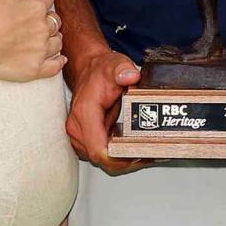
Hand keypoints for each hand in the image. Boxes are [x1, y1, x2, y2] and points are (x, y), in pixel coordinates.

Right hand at [0, 0, 64, 82]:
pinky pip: (54, 66)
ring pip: (57, 42)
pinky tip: (58, 59)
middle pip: (54, 21)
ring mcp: (40, 50)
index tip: (33, 2)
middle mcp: (42, 28)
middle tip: (35, 21)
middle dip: (47, 19)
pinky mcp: (34, 69)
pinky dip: (58, 62)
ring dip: (52, 38)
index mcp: (36, 6)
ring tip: (44, 38)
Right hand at [65, 49, 148, 175]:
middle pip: (103, 160)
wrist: (88, 70)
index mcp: (85, 113)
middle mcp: (78, 127)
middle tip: (148, 154)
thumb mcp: (115, 64)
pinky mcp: (83, 139)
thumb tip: (131, 76)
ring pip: (102, 161)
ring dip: (122, 159)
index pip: (98, 150)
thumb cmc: (99, 71)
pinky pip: (101, 155)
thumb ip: (123, 69)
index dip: (119, 158)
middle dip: (126, 161)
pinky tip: (130, 148)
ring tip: (142, 151)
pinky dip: (116, 155)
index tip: (138, 154)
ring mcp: (79, 135)